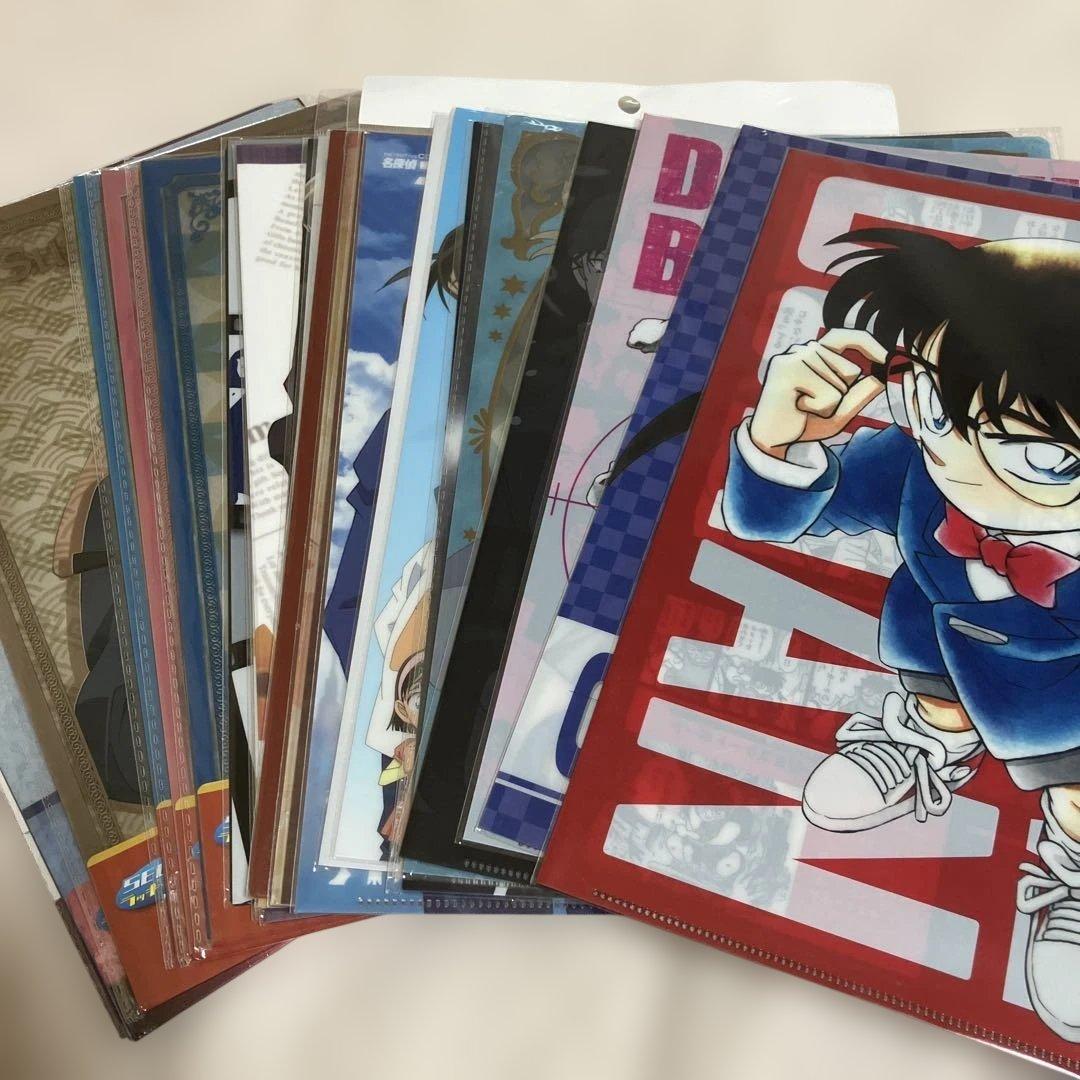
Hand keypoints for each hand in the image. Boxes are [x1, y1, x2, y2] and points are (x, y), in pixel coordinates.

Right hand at [748, 329, 886, 458]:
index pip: (844, 337)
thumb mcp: (840, 410)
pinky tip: (798, 410)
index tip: (886, 358)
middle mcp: (803, 350)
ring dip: (829, 406)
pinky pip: (828, 395)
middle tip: (813, 406)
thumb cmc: (804, 421)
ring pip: (840, 385)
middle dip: (841, 396)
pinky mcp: (788, 372)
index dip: (868, 345)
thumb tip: (883, 378)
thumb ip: (861, 395)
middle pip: (851, 370)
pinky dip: (820, 410)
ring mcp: (794, 358)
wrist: (770, 439)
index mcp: (813, 352)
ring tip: (804, 408)